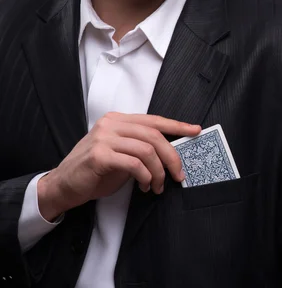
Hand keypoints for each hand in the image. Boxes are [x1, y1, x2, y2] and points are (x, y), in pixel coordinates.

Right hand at [37, 112, 200, 220]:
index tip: (195, 130)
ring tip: (157, 185)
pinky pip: (134, 164)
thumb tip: (170, 153)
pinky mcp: (100, 156)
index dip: (177, 125)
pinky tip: (144, 185)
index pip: (154, 120)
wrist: (63, 185)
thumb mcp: (122, 153)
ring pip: (147, 150)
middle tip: (179, 174)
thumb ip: (141, 147)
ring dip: (158, 172)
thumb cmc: (95, 171)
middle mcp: (111, 125)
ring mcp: (104, 138)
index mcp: (118, 120)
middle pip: (154, 135)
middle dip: (172, 156)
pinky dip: (145, 176)